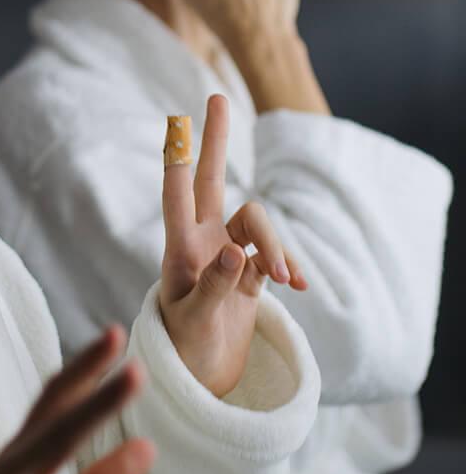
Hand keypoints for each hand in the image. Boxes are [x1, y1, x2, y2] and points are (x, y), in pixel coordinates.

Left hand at [159, 95, 306, 396]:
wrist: (201, 376)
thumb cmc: (184, 348)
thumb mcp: (193, 321)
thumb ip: (215, 287)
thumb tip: (237, 252)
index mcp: (179, 249)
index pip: (177, 196)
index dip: (178, 161)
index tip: (176, 124)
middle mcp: (202, 241)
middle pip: (212, 180)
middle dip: (217, 141)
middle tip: (217, 97)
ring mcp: (228, 252)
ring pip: (258, 222)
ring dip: (276, 245)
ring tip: (285, 280)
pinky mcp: (250, 271)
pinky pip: (274, 253)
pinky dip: (287, 264)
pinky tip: (296, 285)